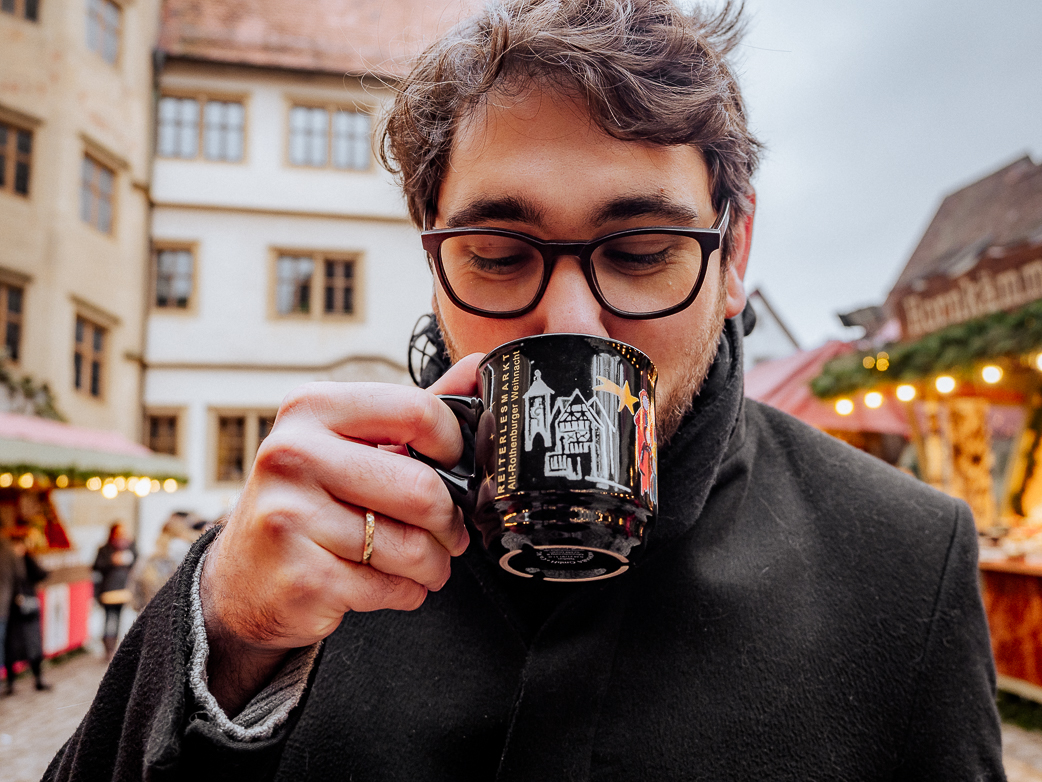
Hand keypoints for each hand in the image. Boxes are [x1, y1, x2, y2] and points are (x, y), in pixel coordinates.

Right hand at [200, 354, 482, 711]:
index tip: (453, 465)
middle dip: (450, 521)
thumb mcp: (349, 444)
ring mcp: (291, 518)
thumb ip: (411, 412)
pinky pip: (392, 587)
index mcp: (311, 409)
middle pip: (423, 489)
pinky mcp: (302, 578)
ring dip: (434, 563)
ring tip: (422, 562)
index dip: (454, 444)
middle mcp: (293, 455)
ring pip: (413, 547)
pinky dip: (406, 591)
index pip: (417, 411)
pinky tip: (388, 583)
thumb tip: (477, 370)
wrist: (242, 580)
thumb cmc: (308, 502)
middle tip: (448, 532)